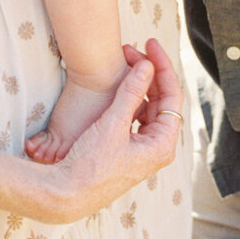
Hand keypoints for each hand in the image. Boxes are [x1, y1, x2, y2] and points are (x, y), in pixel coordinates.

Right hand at [0, 38, 184, 223]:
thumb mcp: (113, 124)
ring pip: (149, 107)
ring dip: (139, 85)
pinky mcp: (129, 150)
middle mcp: (158, 148)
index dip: (162, 66)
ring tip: (124, 63)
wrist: (67, 194)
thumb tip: (147, 65)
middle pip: (162, 100)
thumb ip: (131, 92)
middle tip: (131, 50)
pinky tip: (120, 87)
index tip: (149, 44)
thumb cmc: (91, 165)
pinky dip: (131, 99)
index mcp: (162, 145)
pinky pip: (138, 117)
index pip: (172, 96)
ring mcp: (144, 150)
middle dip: (149, 73)